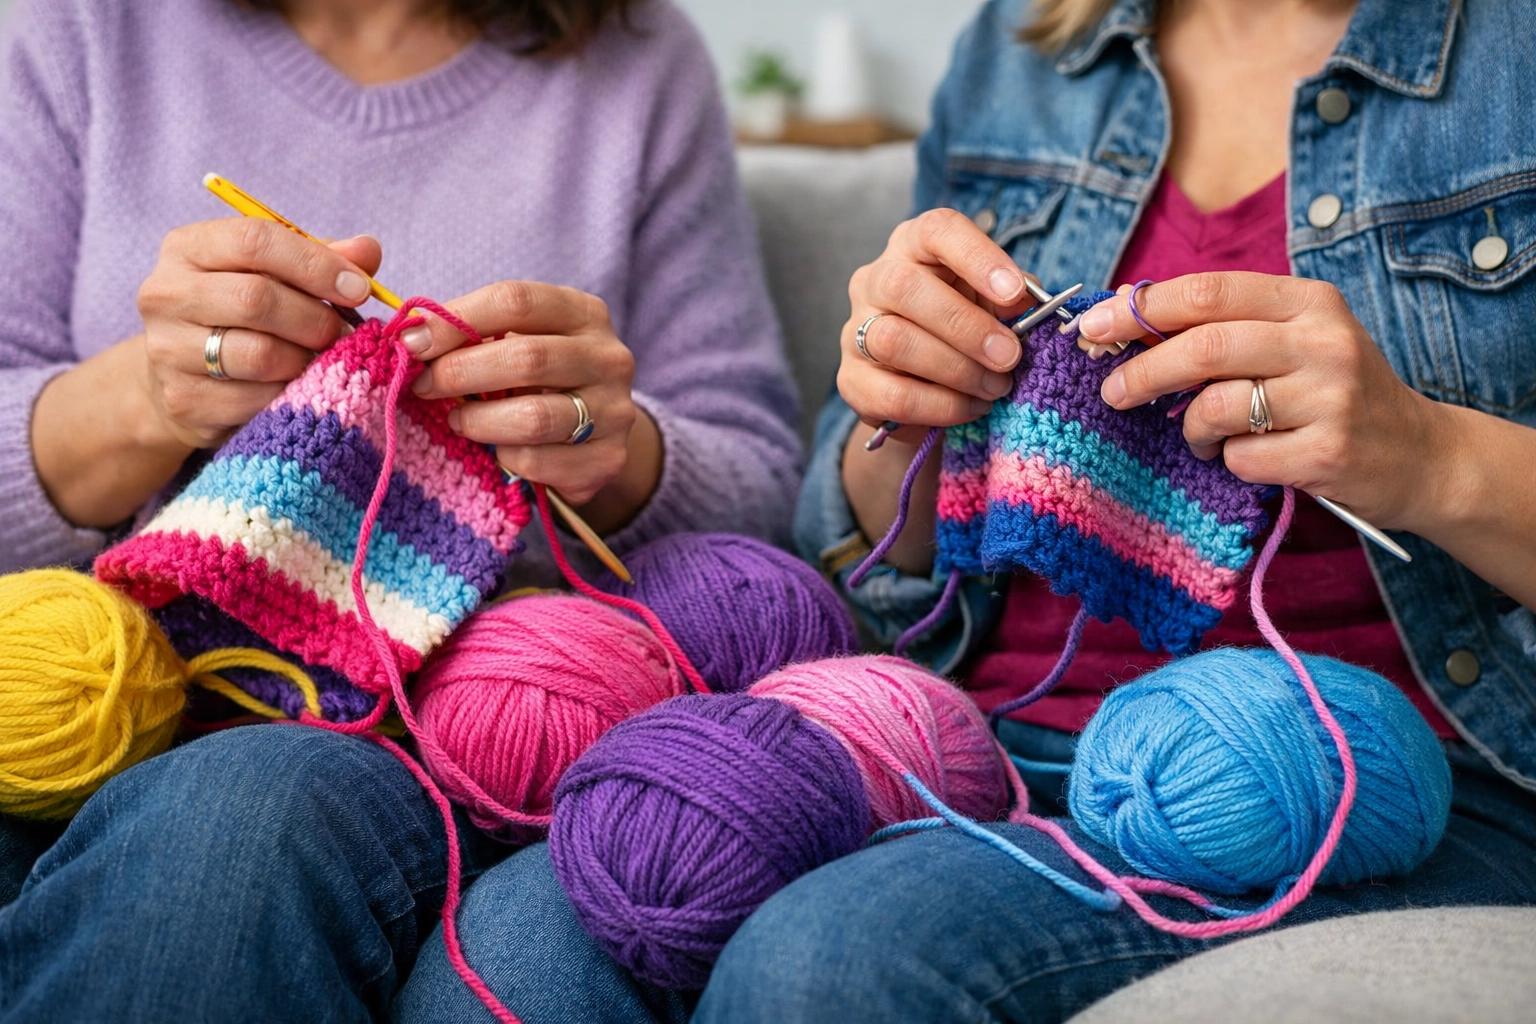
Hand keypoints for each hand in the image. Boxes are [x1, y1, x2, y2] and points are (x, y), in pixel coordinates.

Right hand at [136, 220, 381, 447]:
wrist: (184, 375)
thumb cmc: (243, 313)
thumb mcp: (278, 274)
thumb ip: (323, 257)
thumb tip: (367, 250)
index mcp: (188, 248)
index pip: (255, 241)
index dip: (316, 264)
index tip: (359, 288)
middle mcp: (165, 294)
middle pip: (256, 299)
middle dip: (315, 318)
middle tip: (341, 331)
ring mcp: (167, 350)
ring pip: (260, 355)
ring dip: (306, 360)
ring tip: (318, 358)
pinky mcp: (184, 401)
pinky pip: (257, 401)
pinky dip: (289, 395)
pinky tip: (295, 387)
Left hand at [405, 280, 654, 512]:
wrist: (598, 431)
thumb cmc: (540, 377)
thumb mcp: (517, 339)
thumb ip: (473, 331)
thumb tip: (411, 335)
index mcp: (583, 313)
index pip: (516, 301)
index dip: (456, 319)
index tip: (411, 341)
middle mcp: (609, 358)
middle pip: (527, 358)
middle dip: (460, 372)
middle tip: (424, 386)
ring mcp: (615, 410)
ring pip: (533, 417)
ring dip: (479, 421)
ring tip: (457, 421)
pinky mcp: (609, 459)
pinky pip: (540, 461)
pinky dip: (506, 458)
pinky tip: (498, 451)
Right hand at [839, 209, 1039, 443]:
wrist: (931, 391)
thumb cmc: (967, 333)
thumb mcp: (995, 307)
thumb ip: (1013, 300)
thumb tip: (1027, 304)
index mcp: (915, 247)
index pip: (937, 230)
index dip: (976, 256)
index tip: (1014, 292)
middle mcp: (875, 280)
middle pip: (904, 286)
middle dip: (966, 326)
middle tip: (1009, 357)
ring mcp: (856, 330)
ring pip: (893, 341)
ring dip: (956, 369)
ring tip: (995, 387)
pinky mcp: (851, 380)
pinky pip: (892, 394)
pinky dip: (941, 405)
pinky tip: (971, 408)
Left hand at [1077, 272, 1454, 528]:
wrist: (1421, 456)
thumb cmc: (1333, 393)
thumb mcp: (1292, 340)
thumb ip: (1222, 322)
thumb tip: (1125, 304)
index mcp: (1308, 300)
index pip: (1208, 292)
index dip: (1142, 308)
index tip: (1094, 325)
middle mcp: (1324, 341)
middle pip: (1205, 346)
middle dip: (1144, 370)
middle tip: (1112, 392)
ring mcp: (1330, 397)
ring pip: (1216, 406)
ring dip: (1191, 428)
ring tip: (1201, 436)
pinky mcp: (1328, 452)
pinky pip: (1241, 456)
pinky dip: (1227, 461)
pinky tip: (1250, 457)